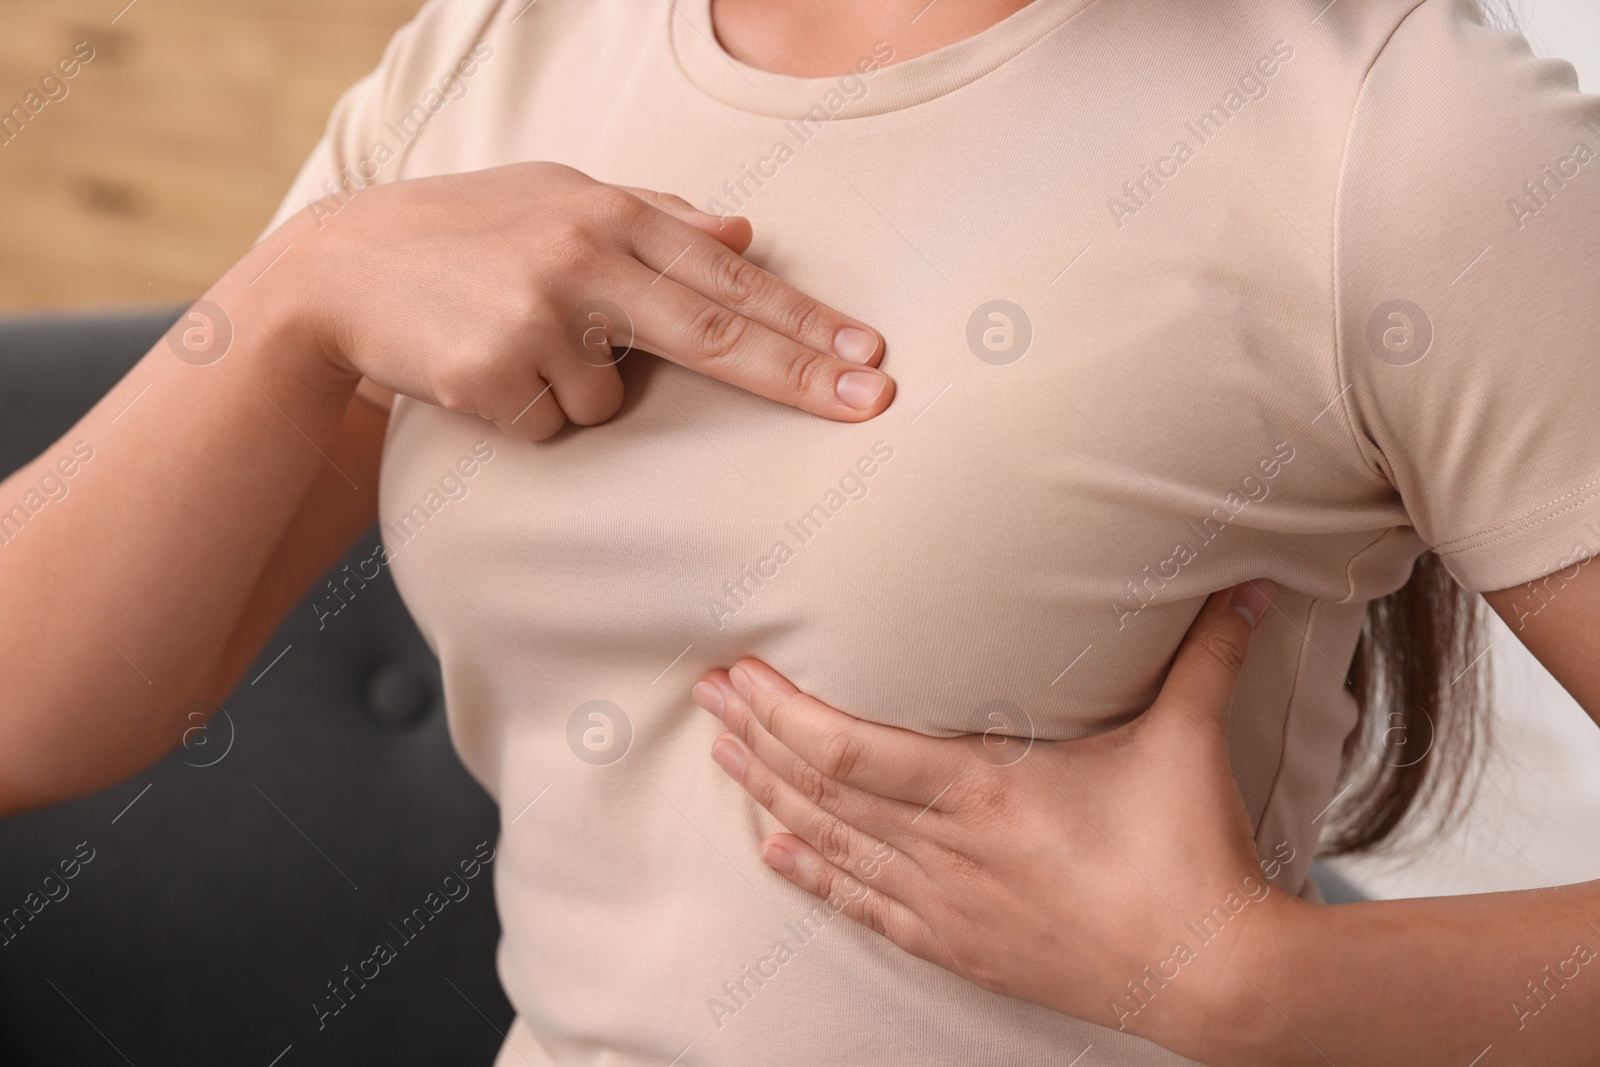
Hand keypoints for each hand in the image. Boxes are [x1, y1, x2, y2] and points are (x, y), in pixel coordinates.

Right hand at [278, 161, 892, 439]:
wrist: (338, 270)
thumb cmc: (464, 232)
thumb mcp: (556, 196)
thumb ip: (654, 213)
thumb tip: (745, 234)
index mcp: (608, 214)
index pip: (728, 281)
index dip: (803, 321)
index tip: (868, 352)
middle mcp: (581, 259)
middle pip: (715, 333)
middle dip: (801, 373)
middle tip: (873, 400)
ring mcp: (536, 318)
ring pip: (612, 401)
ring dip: (579, 390)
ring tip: (515, 342)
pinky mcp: (493, 374)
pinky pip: (553, 426)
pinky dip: (530, 412)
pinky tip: (482, 367)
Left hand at [691, 582, 1292, 1055]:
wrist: (1209, 976)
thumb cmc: (1189, 856)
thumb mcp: (1186, 742)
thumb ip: (1206, 655)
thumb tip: (1243, 586)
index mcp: (984, 793)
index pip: (849, 749)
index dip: (785, 713)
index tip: (742, 676)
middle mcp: (947, 849)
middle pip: (823, 791)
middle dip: (758, 742)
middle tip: (706, 700)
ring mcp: (948, 903)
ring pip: (833, 846)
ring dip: (771, 801)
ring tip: (723, 763)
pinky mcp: (962, 945)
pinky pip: (867, 909)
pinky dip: (816, 879)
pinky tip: (776, 859)